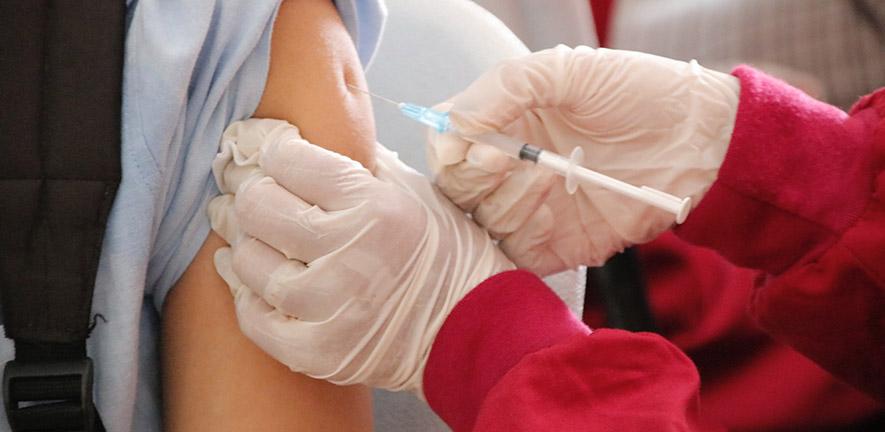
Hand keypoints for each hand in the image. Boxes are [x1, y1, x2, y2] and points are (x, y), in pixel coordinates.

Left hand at [208, 119, 513, 393]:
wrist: (470, 329)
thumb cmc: (443, 254)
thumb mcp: (414, 191)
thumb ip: (360, 160)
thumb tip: (302, 135)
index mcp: (374, 206)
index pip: (289, 160)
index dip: (269, 149)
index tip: (266, 152)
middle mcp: (349, 254)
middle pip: (258, 206)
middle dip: (246, 190)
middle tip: (246, 187)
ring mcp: (330, 307)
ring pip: (248, 260)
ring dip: (243, 241)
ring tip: (248, 233)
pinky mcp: (317, 351)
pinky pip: (253, 317)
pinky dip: (245, 293)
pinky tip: (248, 276)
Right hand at [428, 45, 739, 274]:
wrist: (702, 140)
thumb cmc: (640, 93)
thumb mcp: (569, 69)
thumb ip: (506, 86)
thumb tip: (454, 125)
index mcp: (505, 123)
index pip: (445, 142)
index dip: (448, 147)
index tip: (474, 143)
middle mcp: (510, 168)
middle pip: (455, 187)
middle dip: (473, 176)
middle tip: (507, 159)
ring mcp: (530, 209)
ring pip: (481, 222)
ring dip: (508, 199)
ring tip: (551, 176)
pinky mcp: (554, 246)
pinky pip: (514, 255)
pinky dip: (522, 236)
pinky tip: (552, 210)